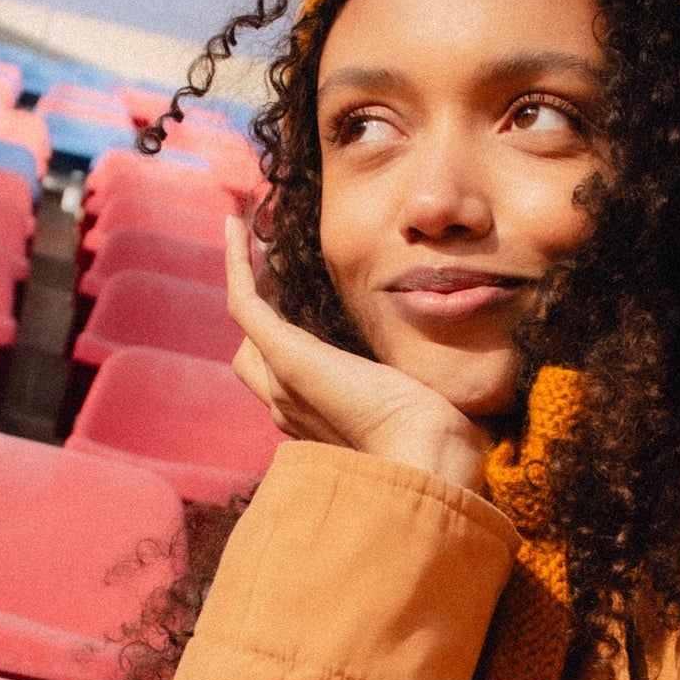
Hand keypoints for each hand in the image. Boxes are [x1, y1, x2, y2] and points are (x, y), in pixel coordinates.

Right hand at [225, 215, 491, 490]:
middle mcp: (289, 404)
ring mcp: (282, 379)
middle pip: (252, 357)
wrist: (425, 455)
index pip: (284, 380)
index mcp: (319, 420)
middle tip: (278, 269)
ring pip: (249, 326)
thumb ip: (416, 391)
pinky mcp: (285, 355)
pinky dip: (236, 261)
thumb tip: (445, 383)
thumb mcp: (422, 404)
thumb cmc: (435, 439)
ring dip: (250, 281)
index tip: (308, 301)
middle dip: (263, 314)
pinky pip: (245, 300)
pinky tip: (234, 223)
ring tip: (256, 237)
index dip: (288, 340)